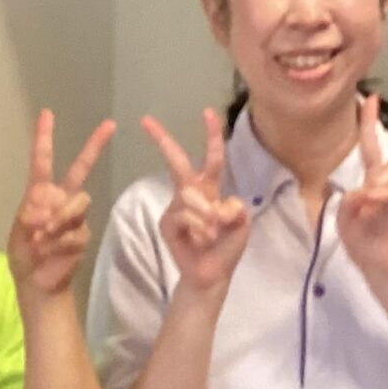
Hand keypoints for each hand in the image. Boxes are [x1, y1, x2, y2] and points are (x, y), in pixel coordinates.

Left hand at [8, 110, 115, 298]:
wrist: (36, 282)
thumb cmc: (23, 254)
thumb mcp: (19, 231)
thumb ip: (32, 215)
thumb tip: (48, 211)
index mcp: (41, 192)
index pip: (43, 161)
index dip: (45, 137)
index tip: (47, 114)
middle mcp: (61, 199)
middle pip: (81, 169)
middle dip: (94, 146)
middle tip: (109, 126)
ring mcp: (75, 216)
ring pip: (79, 201)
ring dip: (59, 218)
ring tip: (43, 236)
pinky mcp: (82, 235)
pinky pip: (77, 230)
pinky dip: (60, 241)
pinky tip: (50, 250)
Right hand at [139, 109, 250, 298]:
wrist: (211, 275)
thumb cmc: (226, 248)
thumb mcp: (241, 224)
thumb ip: (235, 208)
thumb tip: (216, 203)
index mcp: (210, 189)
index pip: (212, 158)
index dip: (211, 136)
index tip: (207, 112)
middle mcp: (191, 194)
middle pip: (178, 162)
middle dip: (163, 141)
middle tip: (146, 121)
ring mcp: (176, 208)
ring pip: (189, 197)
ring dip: (206, 217)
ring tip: (211, 236)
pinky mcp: (167, 223)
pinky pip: (183, 215)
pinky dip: (197, 227)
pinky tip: (200, 240)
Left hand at [335, 90, 387, 289]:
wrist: (379, 268)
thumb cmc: (363, 243)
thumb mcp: (344, 219)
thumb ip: (349, 200)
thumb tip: (366, 189)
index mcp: (375, 180)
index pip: (373, 145)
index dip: (369, 121)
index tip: (370, 98)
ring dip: (377, 184)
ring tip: (367, 205)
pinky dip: (385, 195)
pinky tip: (375, 204)